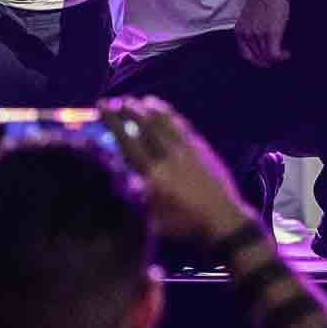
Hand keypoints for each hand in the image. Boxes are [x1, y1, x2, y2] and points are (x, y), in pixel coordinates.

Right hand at [103, 96, 256, 246]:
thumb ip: (137, 198)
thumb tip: (124, 178)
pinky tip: (164, 111)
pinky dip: (171, 116)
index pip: (128, 142)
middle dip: (128, 111)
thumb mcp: (154, 220)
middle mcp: (168, 157)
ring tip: (136, 101)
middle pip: (145, 127)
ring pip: (165, 123)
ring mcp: (187, 151)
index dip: (113, 123)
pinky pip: (183, 126)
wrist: (223, 221)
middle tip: (115, 101)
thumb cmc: (186, 226)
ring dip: (149, 110)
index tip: (102, 107)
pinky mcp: (202, 150)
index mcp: (153, 175)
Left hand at [235, 0, 291, 67]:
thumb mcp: (249, 18)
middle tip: (276, 59)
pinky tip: (286, 53)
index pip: (245, 55)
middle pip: (256, 58)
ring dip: (276, 59)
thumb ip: (251, 31)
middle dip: (267, 62)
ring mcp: (258, 35)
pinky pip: (274, 54)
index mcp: (240, 30)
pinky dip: (281, 57)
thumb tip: (260, 45)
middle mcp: (247, 34)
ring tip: (282, 54)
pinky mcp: (271, 34)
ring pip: (266, 57)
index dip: (256, 61)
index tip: (264, 60)